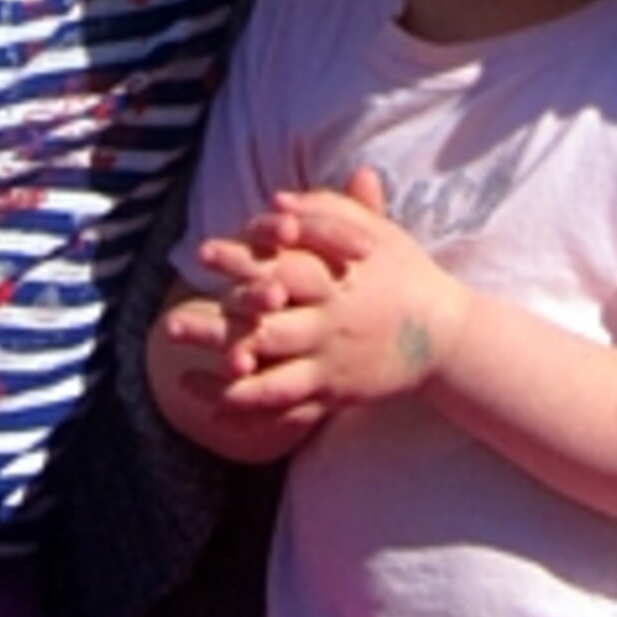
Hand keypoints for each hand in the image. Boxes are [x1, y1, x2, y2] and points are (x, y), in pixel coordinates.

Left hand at [194, 173, 470, 418]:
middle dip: (215, 330)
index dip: (240, 262)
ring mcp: (330, 366)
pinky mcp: (335, 396)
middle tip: (170, 326)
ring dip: (225, 383)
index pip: (279, 269)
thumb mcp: (374, 232)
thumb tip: (277, 200)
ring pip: (271, 382)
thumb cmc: (405, 271)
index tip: (201, 254)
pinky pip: (288, 412)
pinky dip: (252, 416)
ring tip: (182, 378)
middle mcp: (328, 326)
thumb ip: (327, 211)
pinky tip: (218, 411)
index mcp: (335, 282)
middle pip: (263, 330)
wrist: (446, 333)